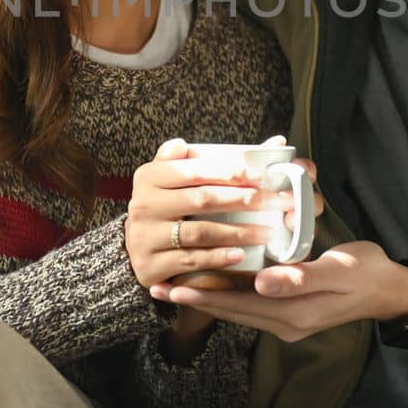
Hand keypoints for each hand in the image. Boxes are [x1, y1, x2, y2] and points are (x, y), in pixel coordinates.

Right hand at [124, 137, 293, 290]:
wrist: (133, 247)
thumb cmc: (165, 207)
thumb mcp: (173, 178)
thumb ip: (210, 159)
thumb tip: (273, 142)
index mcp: (150, 176)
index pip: (196, 171)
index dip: (232, 173)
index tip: (262, 177)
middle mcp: (143, 204)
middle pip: (202, 199)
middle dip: (243, 200)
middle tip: (274, 204)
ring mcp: (144, 236)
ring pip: (200, 232)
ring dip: (238, 232)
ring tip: (267, 232)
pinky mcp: (149, 264)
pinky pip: (191, 260)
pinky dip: (218, 257)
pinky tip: (241, 255)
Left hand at [148, 240, 407, 343]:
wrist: (390, 288)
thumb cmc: (366, 272)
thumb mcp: (338, 270)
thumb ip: (301, 277)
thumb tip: (263, 284)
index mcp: (294, 313)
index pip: (238, 307)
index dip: (204, 298)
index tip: (172, 289)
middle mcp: (286, 323)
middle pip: (231, 312)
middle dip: (195, 301)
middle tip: (158, 289)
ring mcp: (288, 320)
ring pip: (239, 310)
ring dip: (209, 299)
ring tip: (175, 289)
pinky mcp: (291, 312)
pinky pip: (251, 306)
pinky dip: (229, 295)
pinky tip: (214, 284)